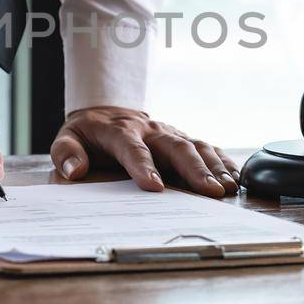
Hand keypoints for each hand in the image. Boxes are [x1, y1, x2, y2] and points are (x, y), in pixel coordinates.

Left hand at [49, 107, 239, 196]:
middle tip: (209, 192)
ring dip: (213, 167)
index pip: (132, 148)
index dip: (143, 166)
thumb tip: (74, 170)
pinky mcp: (183, 139)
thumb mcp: (68, 138)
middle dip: (194, 169)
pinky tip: (236, 178)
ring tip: (226, 189)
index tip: (154, 187)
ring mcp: (170, 133)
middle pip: (175, 147)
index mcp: (120, 131)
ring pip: (196, 146)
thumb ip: (67, 153)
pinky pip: (207, 147)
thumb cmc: (89, 133)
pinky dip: (224, 161)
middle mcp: (150, 130)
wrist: (107, 111)